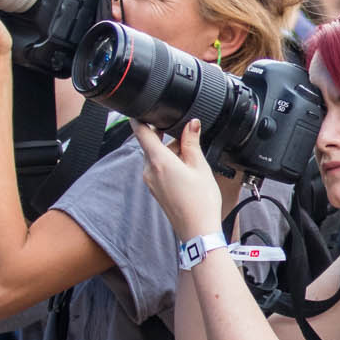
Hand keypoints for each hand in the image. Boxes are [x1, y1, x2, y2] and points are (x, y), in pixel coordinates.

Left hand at [133, 119, 227, 242]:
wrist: (198, 230)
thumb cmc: (200, 201)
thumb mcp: (199, 165)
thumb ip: (192, 142)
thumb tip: (191, 124)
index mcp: (158, 161)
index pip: (140, 132)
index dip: (140, 118)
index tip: (143, 110)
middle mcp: (149, 171)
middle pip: (152, 144)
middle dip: (168, 138)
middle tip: (189, 139)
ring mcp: (151, 182)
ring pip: (157, 157)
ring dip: (171, 152)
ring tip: (193, 161)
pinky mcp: (156, 190)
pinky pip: (159, 169)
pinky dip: (170, 165)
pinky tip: (187, 171)